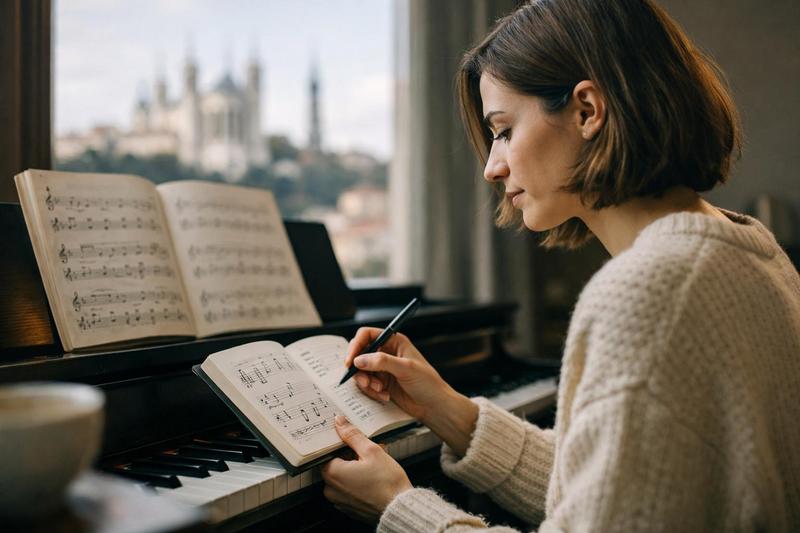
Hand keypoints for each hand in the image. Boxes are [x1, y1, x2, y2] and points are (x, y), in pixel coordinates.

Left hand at [321, 415, 411, 522]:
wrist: (399, 508)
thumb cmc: (387, 483)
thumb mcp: (371, 451)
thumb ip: (353, 436)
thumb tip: (340, 423)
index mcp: (332, 473)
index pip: (328, 451)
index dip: (343, 444)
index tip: (354, 441)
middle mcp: (331, 489)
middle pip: (336, 464)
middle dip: (352, 455)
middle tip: (368, 452)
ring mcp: (339, 501)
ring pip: (344, 476)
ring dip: (356, 468)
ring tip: (375, 464)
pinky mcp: (349, 508)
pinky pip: (349, 489)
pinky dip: (358, 481)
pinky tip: (374, 477)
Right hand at [346, 327, 479, 455]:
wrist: (433, 406)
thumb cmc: (428, 383)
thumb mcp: (406, 368)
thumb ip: (382, 362)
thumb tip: (359, 360)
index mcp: (394, 341)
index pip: (367, 335)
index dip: (356, 345)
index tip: (351, 360)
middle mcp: (386, 353)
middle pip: (359, 354)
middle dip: (359, 369)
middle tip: (364, 381)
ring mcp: (382, 369)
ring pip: (360, 371)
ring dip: (366, 382)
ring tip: (379, 389)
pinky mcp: (381, 383)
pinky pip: (366, 385)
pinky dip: (371, 392)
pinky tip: (385, 396)